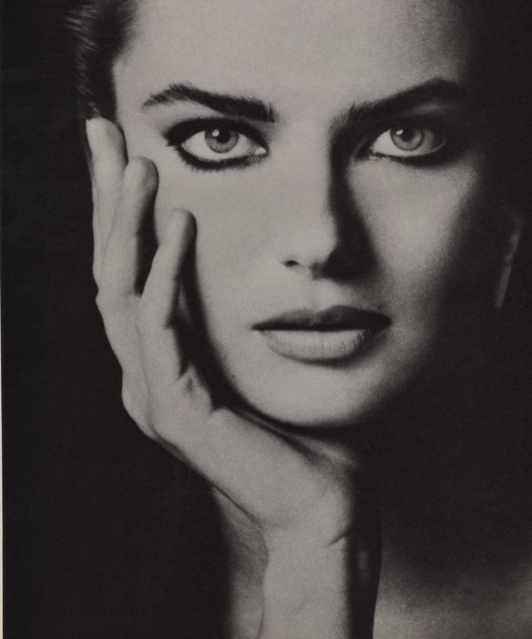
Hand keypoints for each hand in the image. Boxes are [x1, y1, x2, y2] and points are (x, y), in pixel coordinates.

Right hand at [86, 116, 378, 551]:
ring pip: (119, 293)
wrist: (321, 505)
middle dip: (106, 200)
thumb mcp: (260, 356)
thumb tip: (249, 258)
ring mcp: (152, 395)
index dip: (119, 209)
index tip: (122, 149)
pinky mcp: (177, 411)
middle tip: (104, 133)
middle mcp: (143, 374)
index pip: (128, 270)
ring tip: (142, 166)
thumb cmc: (302, 432)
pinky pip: (161, 331)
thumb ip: (238, 313)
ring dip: (129, 226)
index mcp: (160, 361)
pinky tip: (180, 228)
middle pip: (108, 269)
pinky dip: (165, 275)